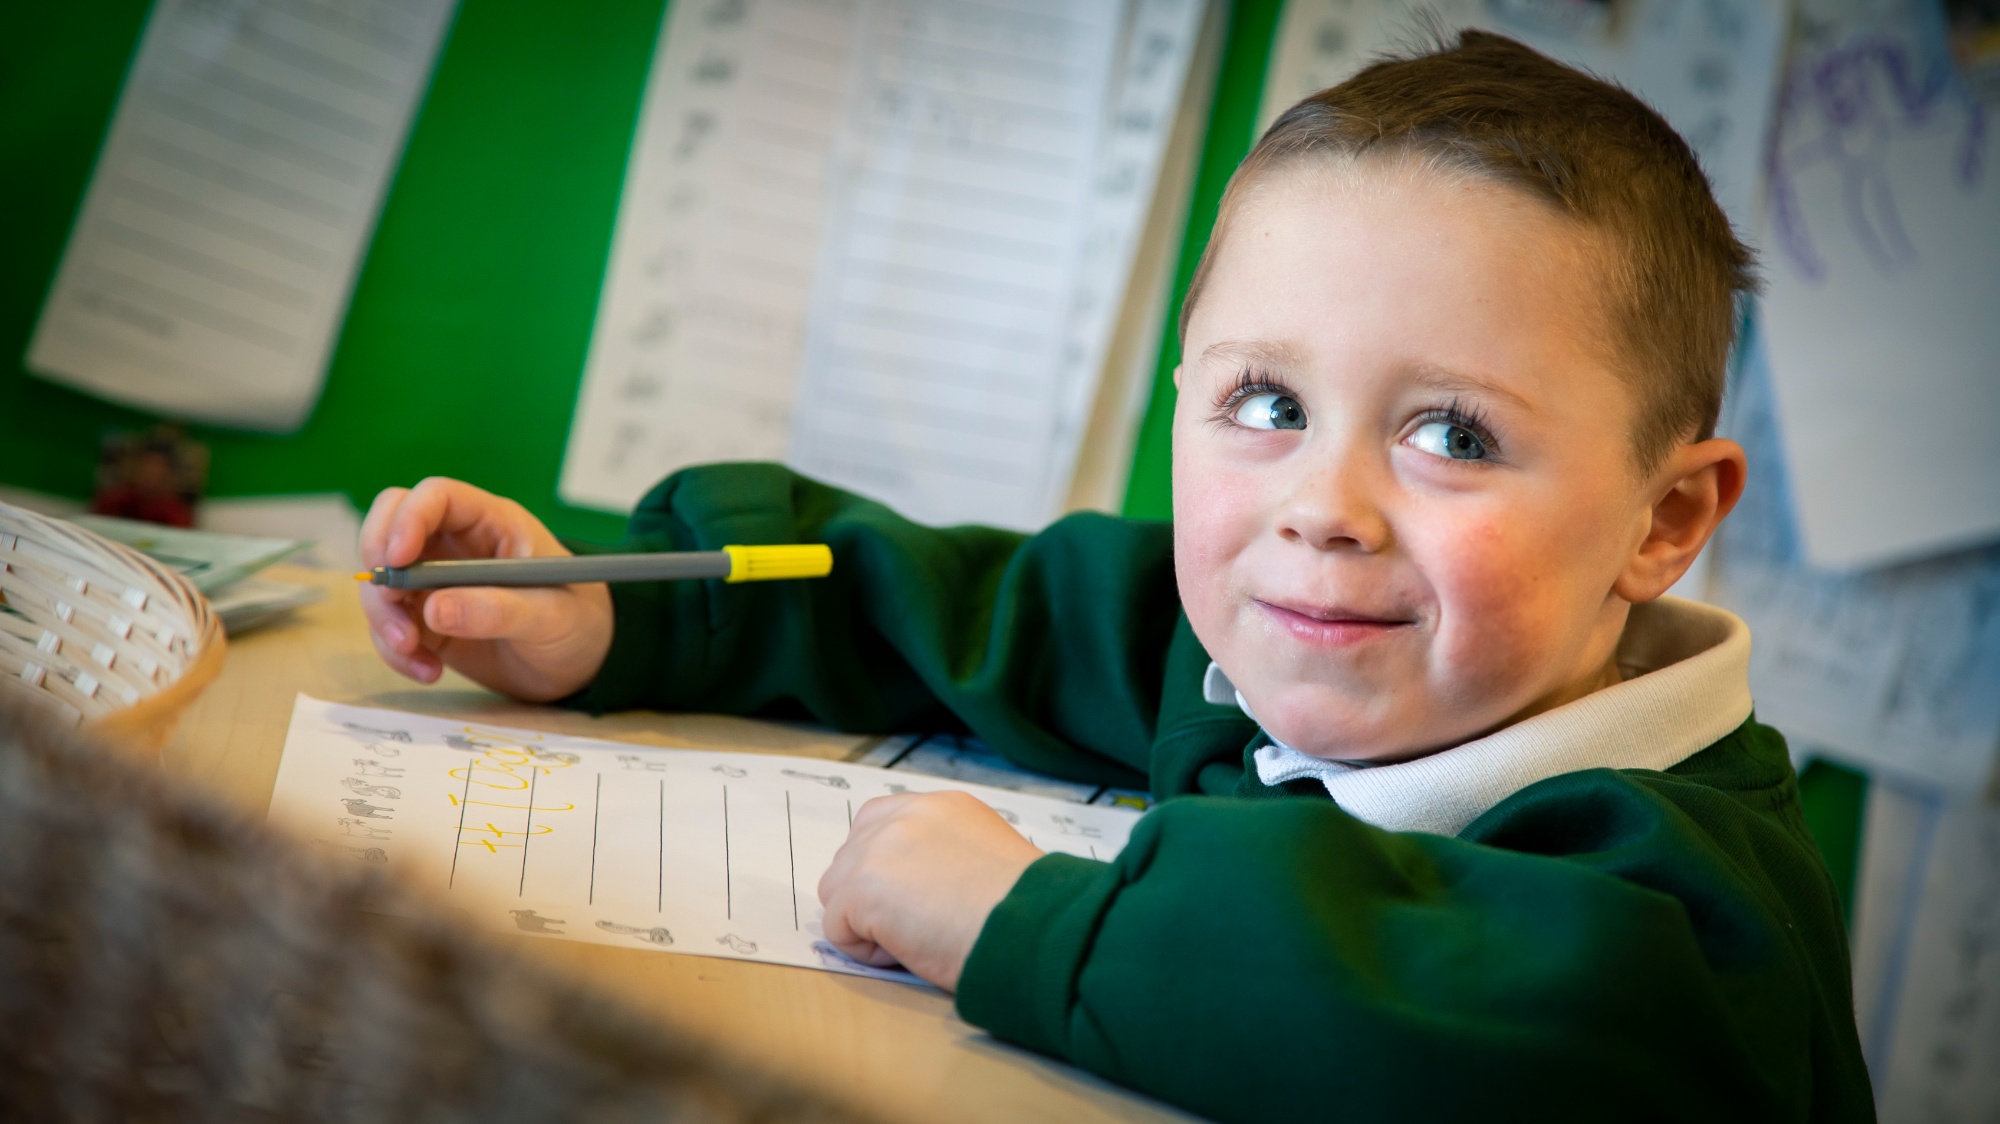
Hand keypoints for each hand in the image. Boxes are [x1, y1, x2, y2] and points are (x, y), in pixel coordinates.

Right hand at [358, 477, 613, 700]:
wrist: (580, 666)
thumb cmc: (578, 625)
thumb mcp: (551, 617)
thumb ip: (498, 611)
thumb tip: (435, 609)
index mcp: (494, 523)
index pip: (437, 497)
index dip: (408, 518)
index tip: (396, 559)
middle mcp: (456, 544)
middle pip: (390, 523)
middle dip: (377, 558)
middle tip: (390, 600)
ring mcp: (436, 581)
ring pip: (381, 578)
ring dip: (383, 615)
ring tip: (414, 652)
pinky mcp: (426, 620)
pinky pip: (389, 624)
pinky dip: (395, 649)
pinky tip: (428, 671)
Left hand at [817, 791, 1041, 990]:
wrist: (1031, 929)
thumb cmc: (1025, 911)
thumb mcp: (989, 856)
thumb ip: (946, 853)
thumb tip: (920, 885)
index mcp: (943, 806)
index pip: (880, 822)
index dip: (887, 867)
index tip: (914, 897)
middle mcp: (907, 815)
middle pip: (851, 856)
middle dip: (872, 895)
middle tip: (921, 922)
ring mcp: (879, 848)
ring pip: (838, 892)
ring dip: (867, 922)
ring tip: (919, 936)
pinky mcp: (861, 887)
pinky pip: (838, 930)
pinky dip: (868, 951)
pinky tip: (911, 950)